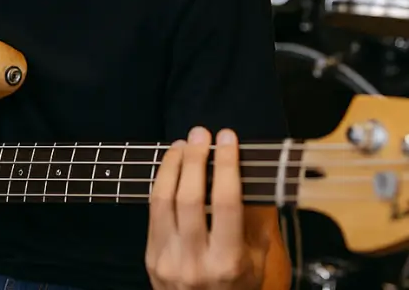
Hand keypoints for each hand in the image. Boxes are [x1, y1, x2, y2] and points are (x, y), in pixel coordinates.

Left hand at [146, 126, 257, 289]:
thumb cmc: (236, 288)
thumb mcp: (257, 263)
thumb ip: (255, 223)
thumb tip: (249, 173)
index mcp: (228, 263)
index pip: (227, 203)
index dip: (227, 165)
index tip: (229, 139)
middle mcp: (195, 262)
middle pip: (190, 197)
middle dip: (196, 158)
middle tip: (202, 133)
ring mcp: (168, 260)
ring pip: (164, 200)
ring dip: (174, 165)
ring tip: (185, 144)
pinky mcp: (151, 257)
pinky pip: (153, 211)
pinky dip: (162, 182)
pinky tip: (171, 167)